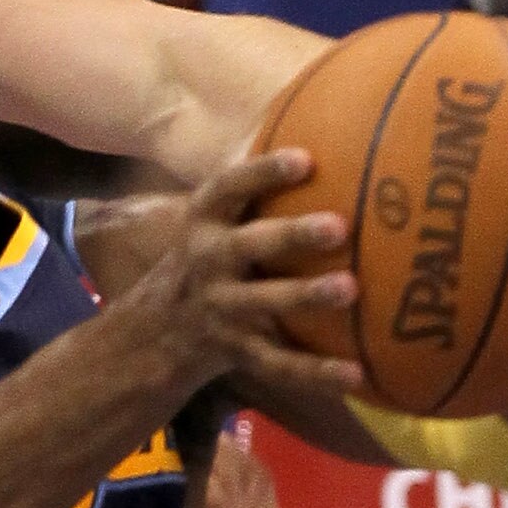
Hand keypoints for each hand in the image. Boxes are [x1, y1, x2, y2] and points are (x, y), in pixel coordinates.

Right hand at [137, 150, 363, 401]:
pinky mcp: (235, 353)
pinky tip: (356, 376)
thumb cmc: (207, 262)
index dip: (263, 172)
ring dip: (305, 296)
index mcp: (202, 224)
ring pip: (264, 303)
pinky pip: (278, 365)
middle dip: (292, 236)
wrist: (151, 336)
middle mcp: (207, 263)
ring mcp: (220, 310)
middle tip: (338, 226)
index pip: (228, 188)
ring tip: (350, 290)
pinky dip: (316, 374)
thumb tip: (335, 132)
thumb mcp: (213, 223)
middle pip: (249, 245)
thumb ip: (256, 191)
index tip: (305, 158)